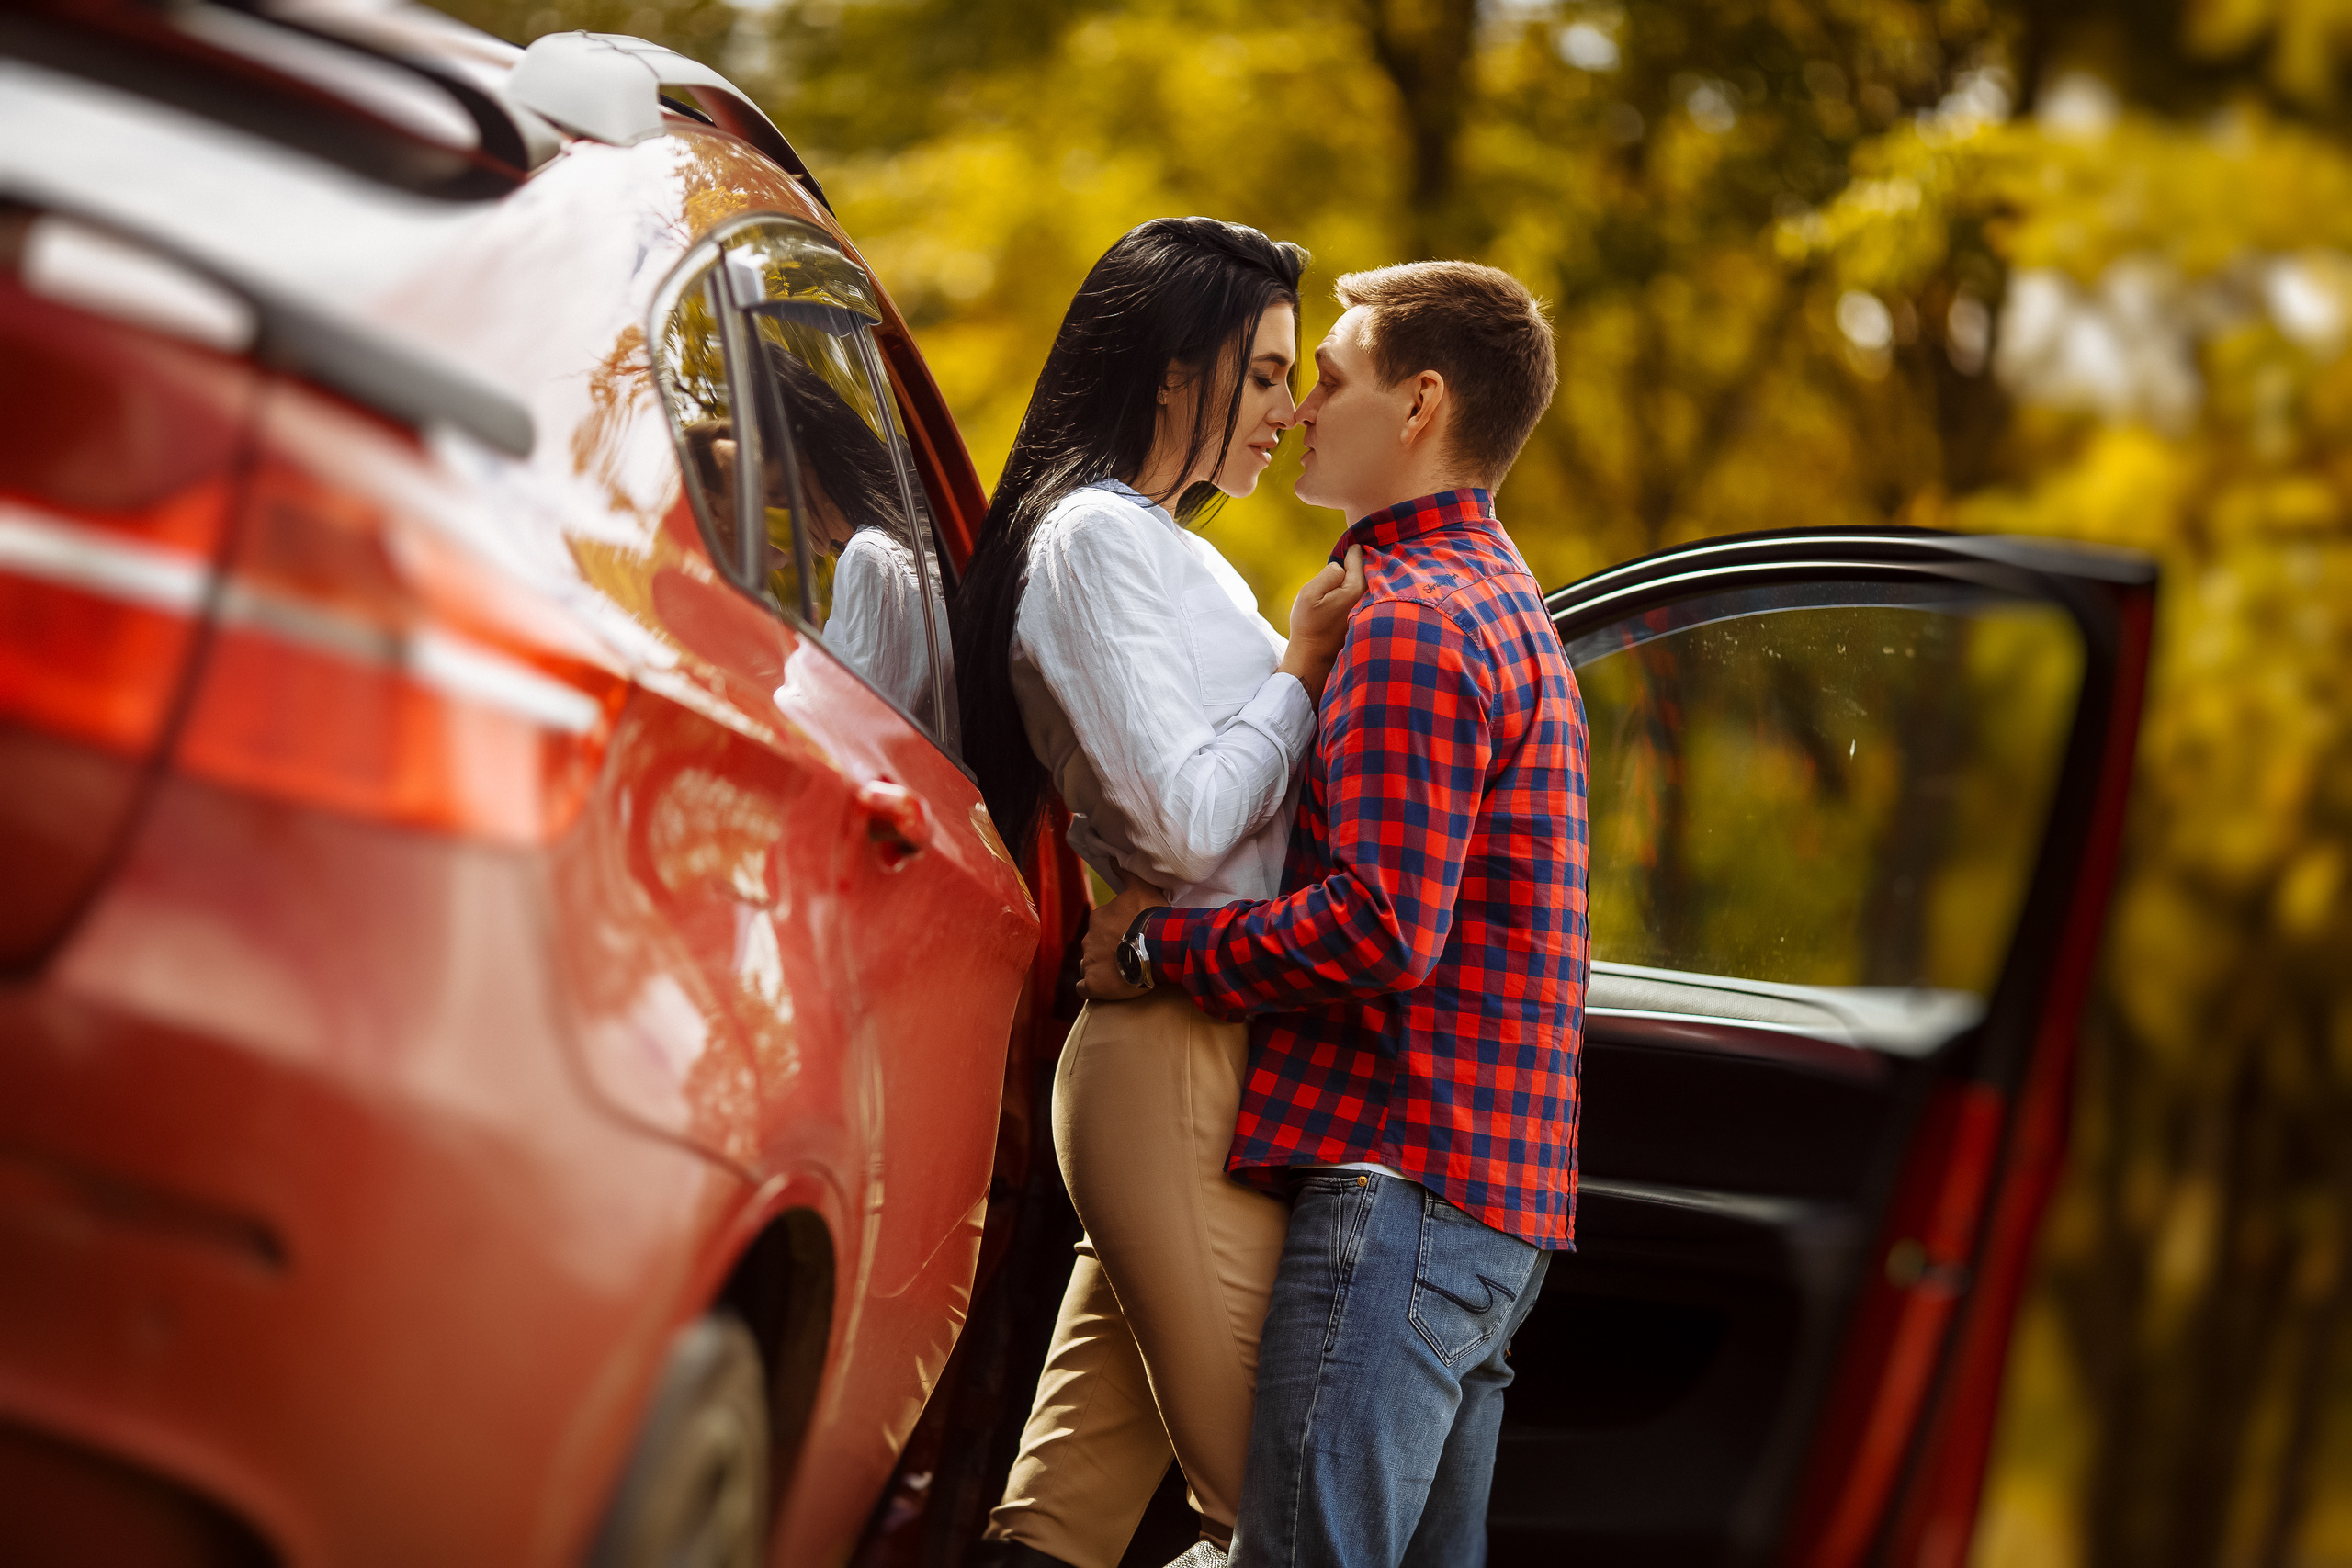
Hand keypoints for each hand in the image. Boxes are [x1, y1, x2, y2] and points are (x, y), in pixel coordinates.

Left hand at [1076, 880, 1169, 1003]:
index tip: (1128, 937)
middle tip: (1126, 956)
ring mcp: (1089, 963)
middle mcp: (1088, 940)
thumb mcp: (1141, 888)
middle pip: (1094, 947)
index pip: (1100, 928)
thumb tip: (1112, 857)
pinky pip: (1084, 989)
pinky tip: (1104, 989)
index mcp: (1097, 919)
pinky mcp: (1093, 985)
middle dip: (1106, 951)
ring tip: (1119, 974)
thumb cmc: (1150, 917)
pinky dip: (1091, 989)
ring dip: (1100, 969)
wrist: (1156, 946)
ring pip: (1088, 967)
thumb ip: (1125, 873)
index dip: (1114, 933)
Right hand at [1278, 544, 1365, 700]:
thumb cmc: (1308, 625)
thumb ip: (1328, 574)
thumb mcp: (1309, 594)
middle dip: (1359, 563)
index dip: (1349, 551)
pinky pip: (1368, 595)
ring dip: (1361, 577)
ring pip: (1369, 582)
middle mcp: (1369, 597)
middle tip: (1346, 562)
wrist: (1314, 656)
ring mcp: (1370, 608)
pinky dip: (1362, 591)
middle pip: (1368, 568)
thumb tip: (1342, 566)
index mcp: (1356, 588)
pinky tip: (1349, 596)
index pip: (1358, 556)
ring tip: (1347, 579)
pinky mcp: (1367, 617)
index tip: (1344, 549)